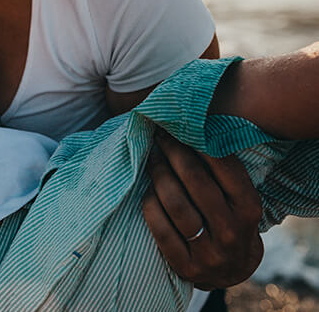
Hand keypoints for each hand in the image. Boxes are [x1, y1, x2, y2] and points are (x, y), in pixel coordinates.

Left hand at [142, 129, 263, 289]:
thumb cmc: (230, 219)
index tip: (180, 127)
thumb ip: (221, 171)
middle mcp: (232, 232)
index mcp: (249, 210)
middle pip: (196, 182)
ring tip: (152, 159)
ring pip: (175, 204)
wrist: (231, 270)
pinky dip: (150, 204)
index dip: (199, 143)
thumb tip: (190, 128)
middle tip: (160, 137)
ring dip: (159, 175)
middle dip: (174, 153)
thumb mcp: (238, 198)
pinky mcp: (186, 266)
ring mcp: (209, 253)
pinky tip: (148, 190)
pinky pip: (160, 228)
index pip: (225, 168)